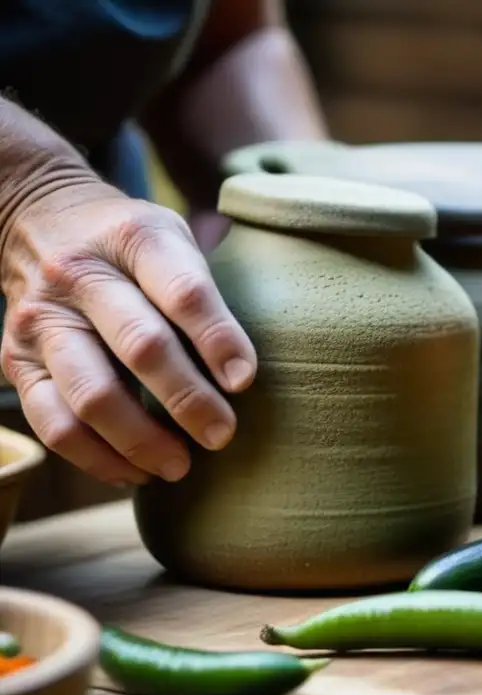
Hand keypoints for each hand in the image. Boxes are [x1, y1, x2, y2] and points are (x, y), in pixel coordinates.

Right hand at [0, 177, 256, 485]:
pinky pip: (53, 423)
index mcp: (132, 238)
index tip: (244, 381)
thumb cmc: (129, 246)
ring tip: (181, 466)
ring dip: (142, 440)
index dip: (217, 338)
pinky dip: (97, 458)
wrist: (38, 221)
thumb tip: (241, 377)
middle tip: (222, 434)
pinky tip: (137, 472)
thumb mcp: (173, 239)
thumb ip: (203, 295)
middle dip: (187, 399)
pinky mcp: (15, 361)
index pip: (183, 292)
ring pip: (92, 395)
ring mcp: (40, 320)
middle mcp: (78, 276)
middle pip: (140, 346)